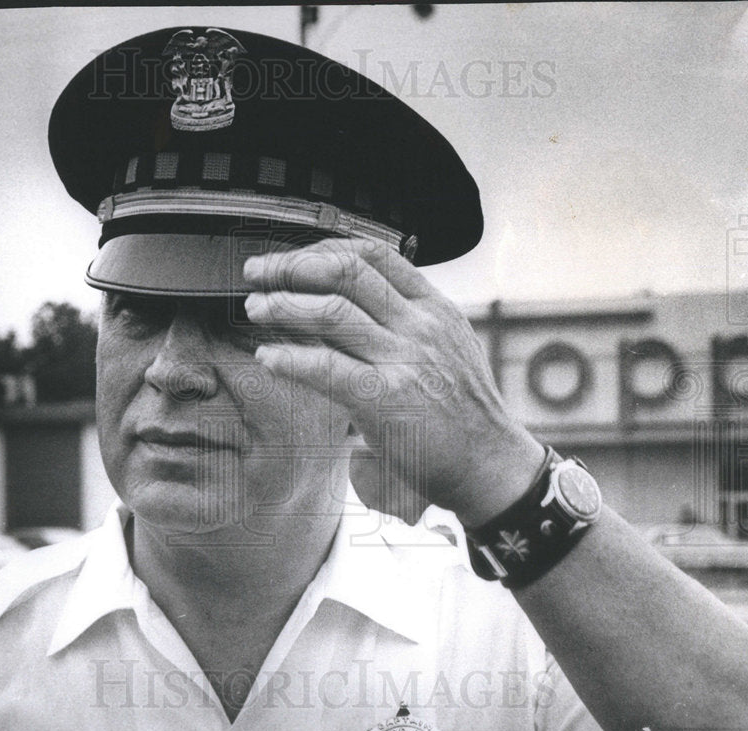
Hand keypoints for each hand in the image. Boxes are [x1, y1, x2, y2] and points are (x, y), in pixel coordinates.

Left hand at [243, 239, 544, 527]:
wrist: (491, 464)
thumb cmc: (464, 413)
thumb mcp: (448, 349)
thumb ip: (409, 324)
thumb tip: (355, 308)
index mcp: (434, 308)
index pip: (374, 256)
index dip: (323, 250)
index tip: (293, 259)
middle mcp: (419, 326)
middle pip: (346, 273)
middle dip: (292, 267)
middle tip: (259, 272)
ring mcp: (404, 360)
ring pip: (332, 312)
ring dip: (284, 305)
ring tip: (256, 308)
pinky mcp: (386, 400)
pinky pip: (326, 367)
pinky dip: (290, 358)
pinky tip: (267, 358)